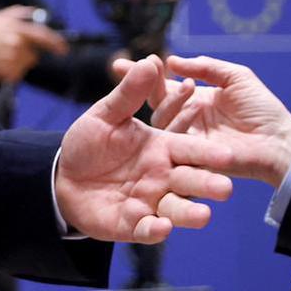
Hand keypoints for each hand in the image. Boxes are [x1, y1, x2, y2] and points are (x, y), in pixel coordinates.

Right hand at [0, 5, 69, 84]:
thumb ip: (20, 13)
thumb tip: (37, 14)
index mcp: (16, 27)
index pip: (43, 35)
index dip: (56, 43)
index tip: (63, 49)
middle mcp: (16, 43)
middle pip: (34, 54)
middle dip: (27, 54)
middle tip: (12, 53)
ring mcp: (11, 59)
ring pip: (26, 65)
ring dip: (18, 63)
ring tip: (2, 58)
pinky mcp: (7, 73)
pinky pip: (18, 74)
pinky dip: (11, 72)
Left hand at [55, 55, 233, 243]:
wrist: (62, 177)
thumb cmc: (88, 143)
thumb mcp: (106, 115)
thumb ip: (129, 93)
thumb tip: (150, 60)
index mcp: (162, 148)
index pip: (190, 148)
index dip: (208, 152)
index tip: (227, 153)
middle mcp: (162, 176)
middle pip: (191, 181)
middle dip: (208, 185)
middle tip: (226, 189)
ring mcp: (149, 202)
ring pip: (176, 209)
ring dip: (190, 214)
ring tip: (204, 216)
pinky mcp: (133, 224)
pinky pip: (147, 229)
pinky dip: (155, 230)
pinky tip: (162, 228)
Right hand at [112, 54, 290, 186]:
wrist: (278, 141)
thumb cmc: (262, 109)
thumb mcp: (236, 77)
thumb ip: (207, 67)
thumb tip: (173, 61)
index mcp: (194, 101)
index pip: (162, 86)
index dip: (142, 75)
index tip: (118, 64)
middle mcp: (186, 120)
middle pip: (155, 102)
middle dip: (137, 86)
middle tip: (126, 70)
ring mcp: (187, 139)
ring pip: (161, 121)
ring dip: (165, 100)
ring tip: (174, 85)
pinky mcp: (192, 156)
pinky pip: (174, 141)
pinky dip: (177, 123)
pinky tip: (189, 108)